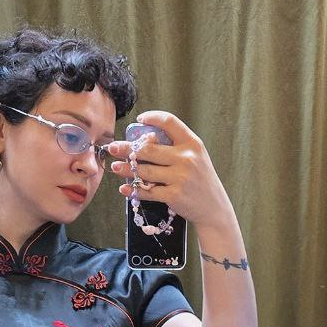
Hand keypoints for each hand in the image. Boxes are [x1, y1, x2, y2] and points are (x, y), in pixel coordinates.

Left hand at [107, 110, 235, 233]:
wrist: (213, 208)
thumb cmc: (200, 180)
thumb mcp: (195, 157)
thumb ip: (176, 147)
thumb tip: (144, 140)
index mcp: (192, 143)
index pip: (169, 122)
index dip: (152, 118)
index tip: (139, 120)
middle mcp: (186, 158)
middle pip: (149, 149)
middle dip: (127, 148)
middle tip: (112, 148)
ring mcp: (180, 177)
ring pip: (145, 171)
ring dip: (126, 169)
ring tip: (114, 167)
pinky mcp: (174, 195)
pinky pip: (148, 191)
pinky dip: (134, 190)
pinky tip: (125, 188)